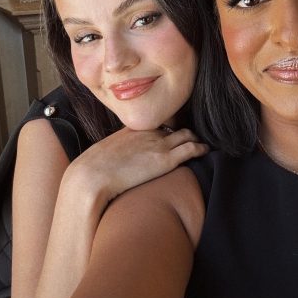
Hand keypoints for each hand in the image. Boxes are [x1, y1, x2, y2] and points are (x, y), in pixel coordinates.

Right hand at [58, 126, 207, 216]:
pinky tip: (205, 150)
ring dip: (195, 138)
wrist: (92, 176)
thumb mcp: (106, 151)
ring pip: (186, 134)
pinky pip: (191, 148)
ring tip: (200, 144)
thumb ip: (118, 149)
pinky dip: (201, 148)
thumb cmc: (93, 169)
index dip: (168, 126)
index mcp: (134, 128)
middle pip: (174, 125)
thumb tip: (117, 158)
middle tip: (191, 137)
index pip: (158, 121)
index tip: (173, 131)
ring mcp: (158, 144)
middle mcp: (148, 132)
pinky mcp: (166, 160)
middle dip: (184, 130)